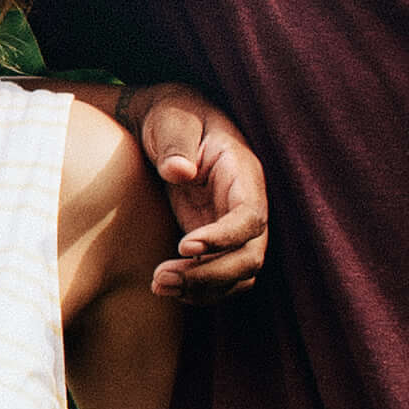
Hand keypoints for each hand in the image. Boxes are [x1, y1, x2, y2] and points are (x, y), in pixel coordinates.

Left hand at [131, 87, 270, 297]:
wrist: (170, 125)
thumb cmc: (173, 118)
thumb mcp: (172, 121)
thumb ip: (176, 144)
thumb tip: (180, 171)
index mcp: (243, 174)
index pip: (250, 216)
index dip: (224, 237)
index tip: (184, 246)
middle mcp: (247, 204)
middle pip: (250, 255)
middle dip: (210, 274)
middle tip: (161, 278)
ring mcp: (234, 226)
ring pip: (239, 273)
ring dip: (204, 289)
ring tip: (158, 286)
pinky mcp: (218, 241)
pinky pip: (223, 276)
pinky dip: (201, 291)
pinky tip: (167, 289)